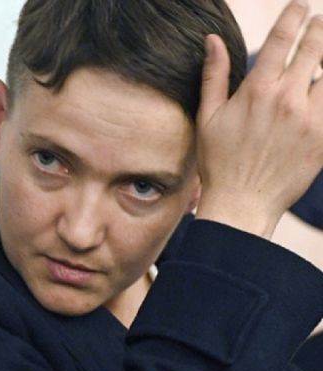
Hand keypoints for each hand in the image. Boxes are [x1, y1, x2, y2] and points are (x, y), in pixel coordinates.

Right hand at [195, 0, 322, 238]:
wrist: (242, 202)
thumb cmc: (219, 161)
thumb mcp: (208, 116)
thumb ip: (215, 74)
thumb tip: (213, 40)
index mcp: (257, 91)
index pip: (282, 40)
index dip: (294, 17)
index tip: (300, 5)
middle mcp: (287, 100)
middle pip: (315, 50)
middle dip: (319, 30)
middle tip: (320, 22)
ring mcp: (310, 119)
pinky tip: (322, 89)